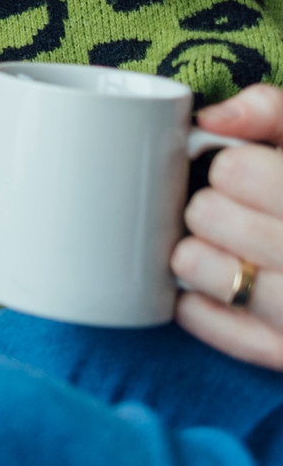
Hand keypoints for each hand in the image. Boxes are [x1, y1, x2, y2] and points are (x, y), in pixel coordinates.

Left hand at [172, 85, 282, 369]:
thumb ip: (274, 112)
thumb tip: (211, 119)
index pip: (234, 169)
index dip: (230, 166)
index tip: (244, 173)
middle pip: (204, 212)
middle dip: (212, 205)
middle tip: (236, 211)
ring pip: (191, 263)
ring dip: (197, 251)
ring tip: (231, 249)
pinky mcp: (278, 354)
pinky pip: (194, 315)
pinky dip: (195, 299)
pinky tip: (223, 287)